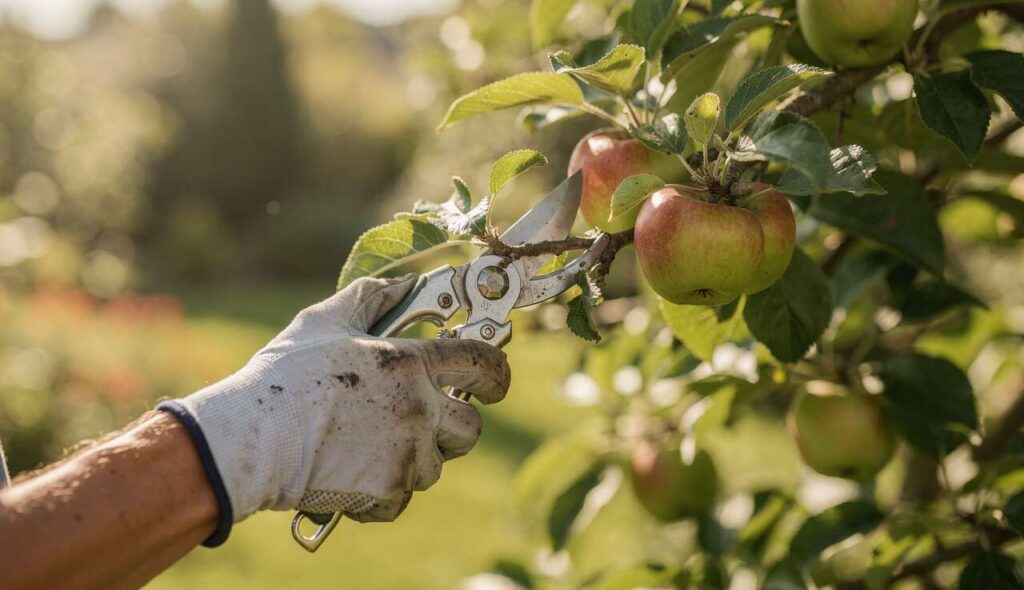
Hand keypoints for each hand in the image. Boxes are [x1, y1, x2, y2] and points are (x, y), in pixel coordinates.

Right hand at [160, 275, 510, 526]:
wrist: (252, 438)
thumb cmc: (286, 374)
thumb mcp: (325, 321)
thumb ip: (370, 297)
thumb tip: (402, 283)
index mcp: (411, 365)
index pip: (482, 364)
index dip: (497, 371)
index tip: (494, 379)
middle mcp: (419, 411)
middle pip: (471, 428)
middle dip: (456, 424)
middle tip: (430, 417)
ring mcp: (406, 456)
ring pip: (436, 465)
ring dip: (416, 457)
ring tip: (377, 443)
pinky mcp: (386, 493)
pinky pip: (403, 497)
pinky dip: (386, 489)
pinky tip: (358, 471)